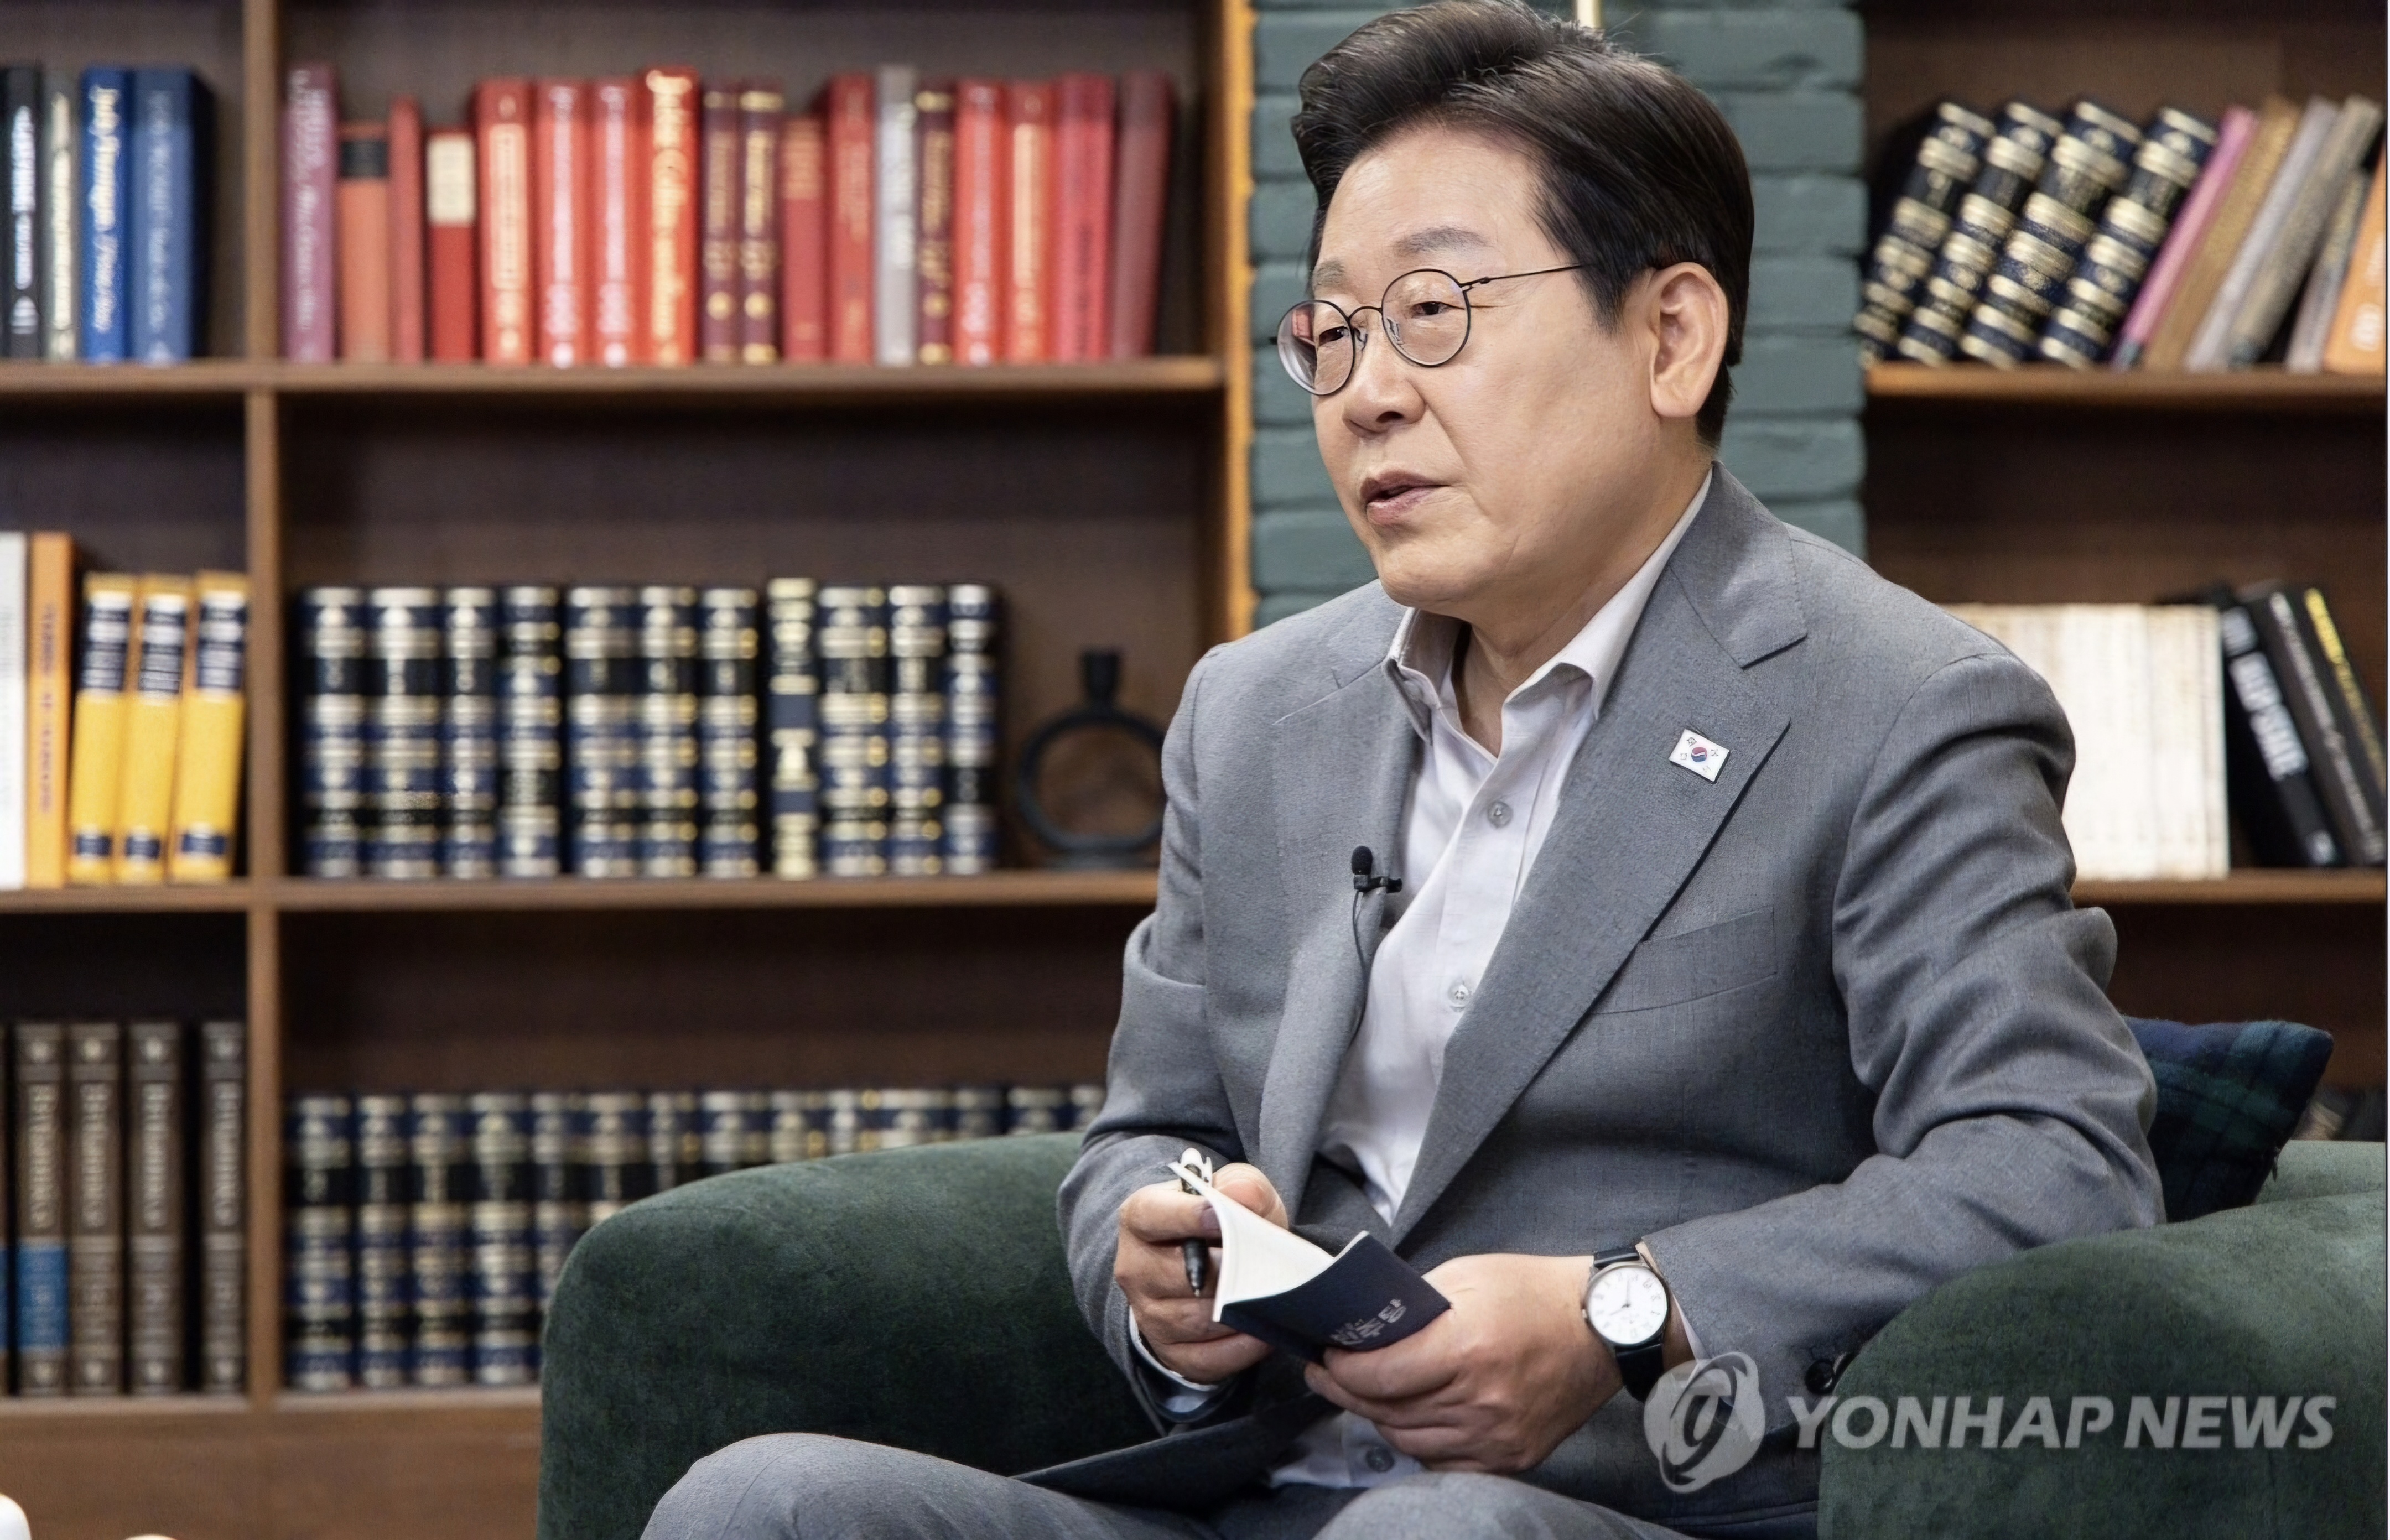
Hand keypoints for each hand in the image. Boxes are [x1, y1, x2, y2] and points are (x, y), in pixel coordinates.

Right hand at [1115, 1162, 1287, 1383]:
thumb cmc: (1220, 1222)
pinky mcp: (1170, 1352)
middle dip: (1230, 1271)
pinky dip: (1242, 1347)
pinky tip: (1264, 1331)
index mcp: (1141, 1217)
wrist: (1204, 1263)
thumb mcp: (1234, 1191)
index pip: (1152, 1216)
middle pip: (1183, 1275)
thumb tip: (1245, 1196)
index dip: (1187, 1217)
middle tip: (1264, 1264)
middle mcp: (1135, 1268)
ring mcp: (1148, 1315)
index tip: (1221, 1218)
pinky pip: (1208, 1359)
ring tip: (1271, 1296)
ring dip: (1240, 1310)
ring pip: (1199, 1319)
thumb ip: (1242, 1185)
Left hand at [1303, 1253, 1611, 1472]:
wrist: (1604, 1327)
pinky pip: (1443, 1462)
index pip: (1378, 1376)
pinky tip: (1414, 1416)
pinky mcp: (1512, 1457)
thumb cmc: (1534, 1292)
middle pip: (1387, 1412)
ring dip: (1381, 1417)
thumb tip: (1366, 1327)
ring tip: (1368, 1392)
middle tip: (1329, 1373)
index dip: (1341, 1368)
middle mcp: (1480, 1399)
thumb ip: (1412, 1306)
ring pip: (1409, 1440)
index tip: (1326, 1355)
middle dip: (1348, 1392)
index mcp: (1466, 1347)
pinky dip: (1421, 1441)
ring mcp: (1497, 1436)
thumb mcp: (1465, 1276)